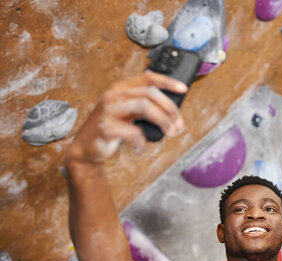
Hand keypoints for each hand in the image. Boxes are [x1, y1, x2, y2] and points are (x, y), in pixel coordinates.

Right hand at [65, 71, 187, 163]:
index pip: (147, 78)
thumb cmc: (111, 130)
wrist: (85, 148)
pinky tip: (140, 148)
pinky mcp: (106, 128)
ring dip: (163, 121)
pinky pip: (133, 132)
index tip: (183, 89)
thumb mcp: (128, 114)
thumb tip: (174, 114)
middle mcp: (114, 96)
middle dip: (170, 108)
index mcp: (121, 89)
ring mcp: (109, 111)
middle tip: (178, 124)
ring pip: (144, 107)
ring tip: (169, 133)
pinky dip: (142, 142)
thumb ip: (145, 108)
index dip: (167, 81)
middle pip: (150, 93)